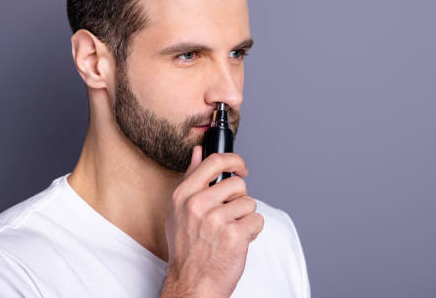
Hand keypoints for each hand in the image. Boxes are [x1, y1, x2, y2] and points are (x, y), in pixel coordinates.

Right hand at [160, 146, 263, 297]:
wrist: (192, 284)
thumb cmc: (186, 249)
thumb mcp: (178, 210)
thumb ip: (190, 178)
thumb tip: (198, 151)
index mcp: (183, 195)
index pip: (214, 161)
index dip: (234, 160)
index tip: (241, 167)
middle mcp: (198, 204)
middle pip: (238, 183)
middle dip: (239, 199)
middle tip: (229, 216)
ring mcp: (216, 219)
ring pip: (249, 203)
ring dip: (245, 218)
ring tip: (230, 232)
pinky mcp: (234, 234)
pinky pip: (257, 220)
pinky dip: (253, 232)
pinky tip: (237, 242)